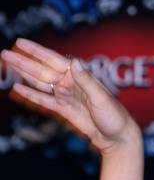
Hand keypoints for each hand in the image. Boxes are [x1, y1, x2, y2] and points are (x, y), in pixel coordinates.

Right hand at [1, 38, 141, 155]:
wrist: (117, 137)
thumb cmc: (114, 116)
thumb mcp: (101, 98)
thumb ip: (86, 81)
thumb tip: (75, 62)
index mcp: (80, 76)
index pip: (54, 60)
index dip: (36, 51)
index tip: (20, 43)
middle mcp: (71, 84)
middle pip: (42, 70)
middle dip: (23, 62)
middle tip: (4, 53)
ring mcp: (66, 96)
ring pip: (40, 82)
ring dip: (24, 74)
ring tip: (7, 65)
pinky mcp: (63, 110)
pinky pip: (43, 100)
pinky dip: (30, 95)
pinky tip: (17, 89)